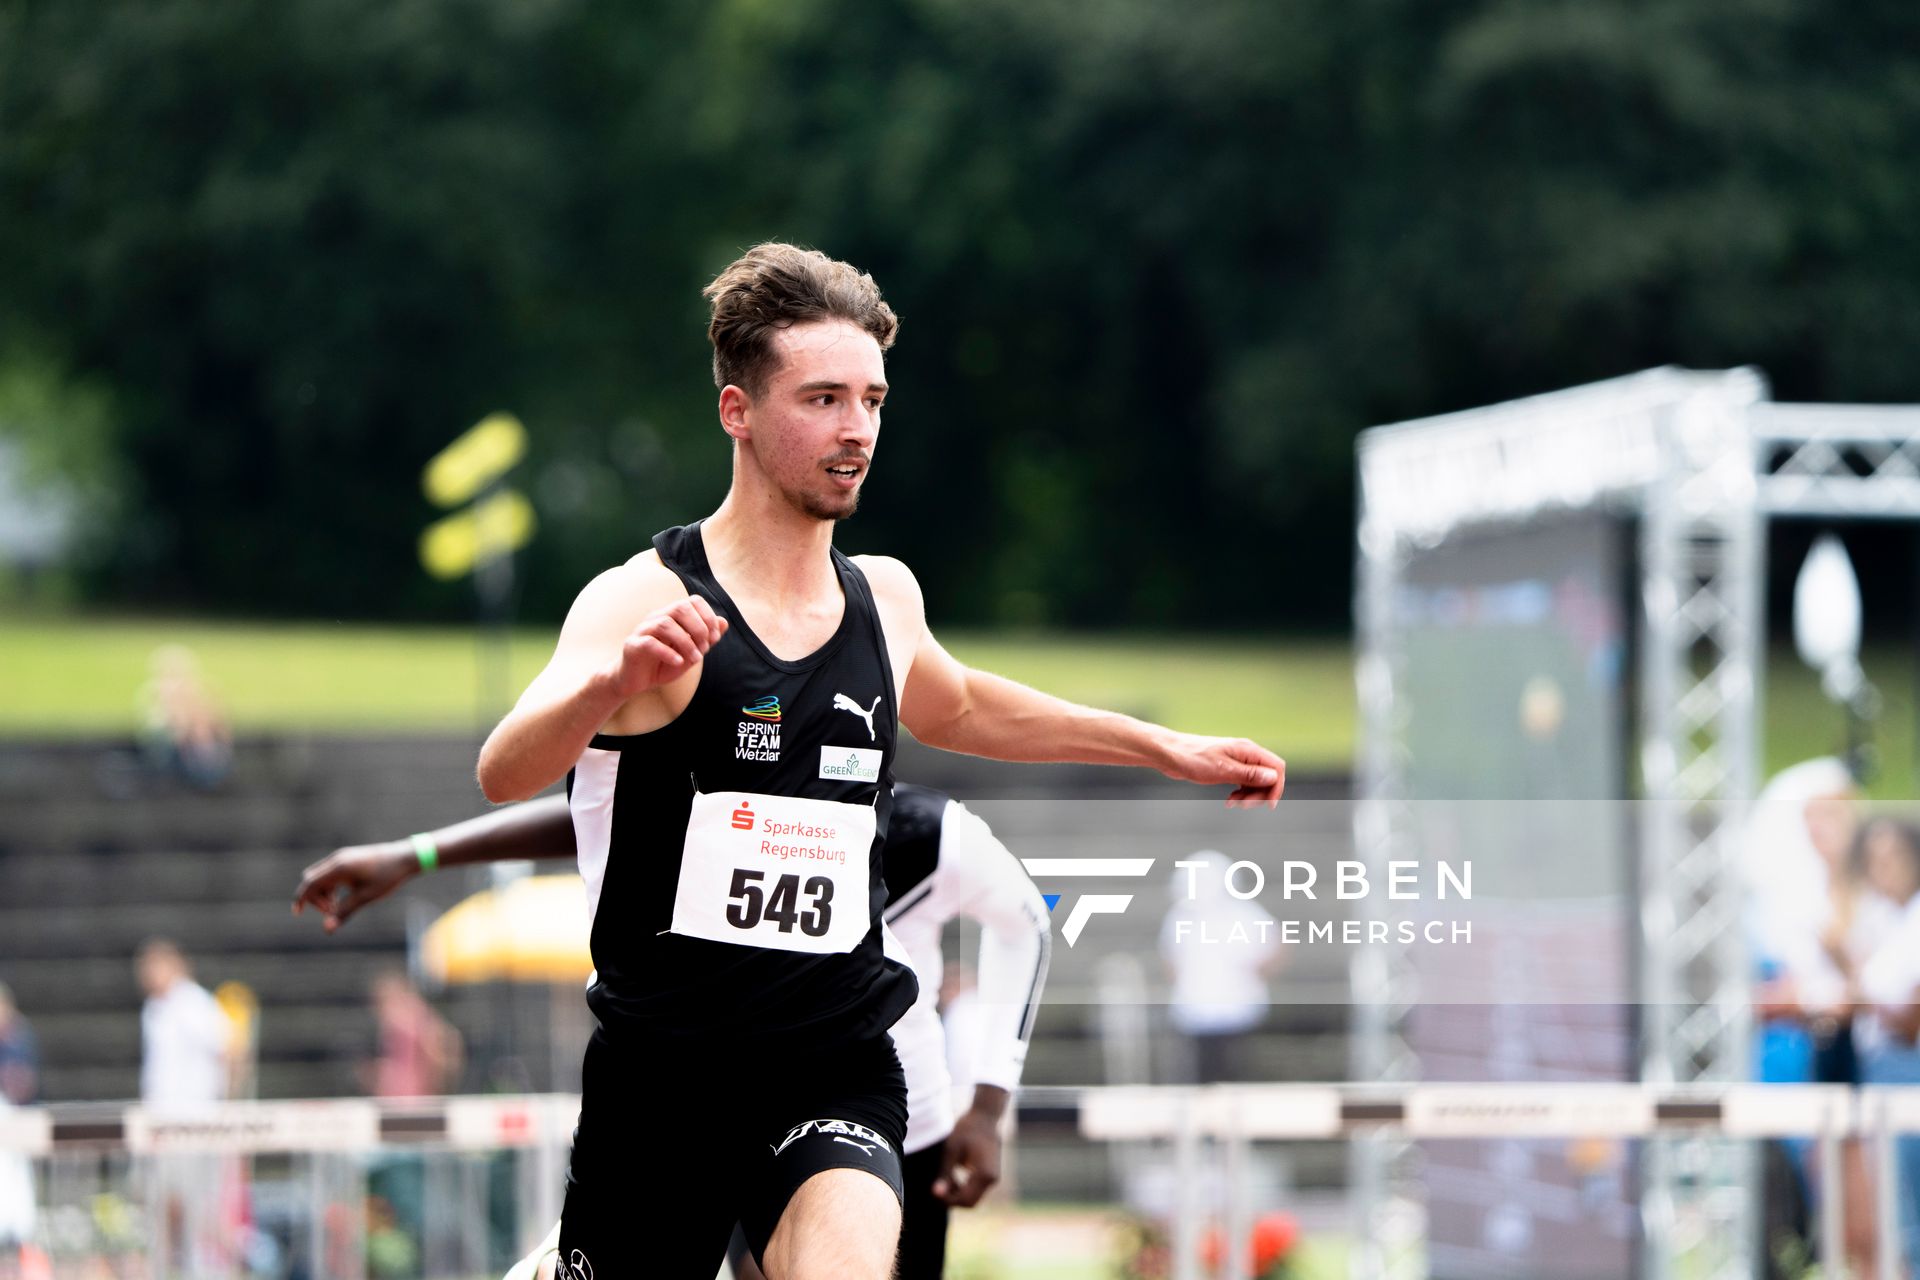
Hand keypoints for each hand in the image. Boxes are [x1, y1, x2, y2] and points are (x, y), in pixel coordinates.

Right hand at [292, 843, 417, 932]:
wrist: (406, 857)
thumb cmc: (387, 877)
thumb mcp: (366, 897)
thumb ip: (344, 912)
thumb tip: (327, 930)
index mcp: (339, 867)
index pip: (310, 883)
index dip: (301, 898)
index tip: (297, 914)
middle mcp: (337, 860)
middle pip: (312, 880)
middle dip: (315, 898)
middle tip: (332, 912)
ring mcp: (342, 858)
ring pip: (321, 878)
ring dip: (324, 894)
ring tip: (338, 907)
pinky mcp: (348, 860)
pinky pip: (330, 875)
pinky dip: (331, 888)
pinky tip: (341, 899)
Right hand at [602, 597, 727, 699]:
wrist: (636, 682)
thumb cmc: (664, 664)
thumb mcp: (691, 653)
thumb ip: (706, 639)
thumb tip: (724, 622)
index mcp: (672, 616)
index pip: (693, 601)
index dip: (708, 616)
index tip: (715, 638)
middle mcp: (657, 617)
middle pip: (680, 608)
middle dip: (699, 627)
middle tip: (705, 648)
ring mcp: (643, 630)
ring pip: (665, 623)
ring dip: (686, 642)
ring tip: (695, 658)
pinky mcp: (632, 645)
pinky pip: (650, 643)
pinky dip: (668, 652)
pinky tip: (678, 662)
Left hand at [933, 1106, 1002, 1206]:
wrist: (986, 1118)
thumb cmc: (967, 1130)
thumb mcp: (952, 1150)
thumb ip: (945, 1173)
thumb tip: (936, 1193)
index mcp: (984, 1174)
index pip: (965, 1199)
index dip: (948, 1199)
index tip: (933, 1191)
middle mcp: (992, 1179)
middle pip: (970, 1202)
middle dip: (953, 1199)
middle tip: (937, 1188)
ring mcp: (994, 1178)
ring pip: (973, 1198)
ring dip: (957, 1194)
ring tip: (944, 1179)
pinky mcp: (991, 1176)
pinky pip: (976, 1190)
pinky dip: (964, 1188)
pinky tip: (952, 1176)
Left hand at [1158, 734, 1284, 808]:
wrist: (1170, 754)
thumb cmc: (1192, 758)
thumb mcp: (1222, 770)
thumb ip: (1249, 774)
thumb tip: (1272, 777)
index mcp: (1247, 750)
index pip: (1276, 768)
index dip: (1276, 787)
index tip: (1268, 804)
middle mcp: (1245, 754)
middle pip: (1268, 776)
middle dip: (1260, 794)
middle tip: (1243, 805)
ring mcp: (1237, 761)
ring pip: (1256, 782)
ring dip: (1249, 796)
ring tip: (1233, 803)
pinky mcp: (1228, 768)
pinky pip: (1244, 782)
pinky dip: (1241, 793)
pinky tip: (1230, 800)